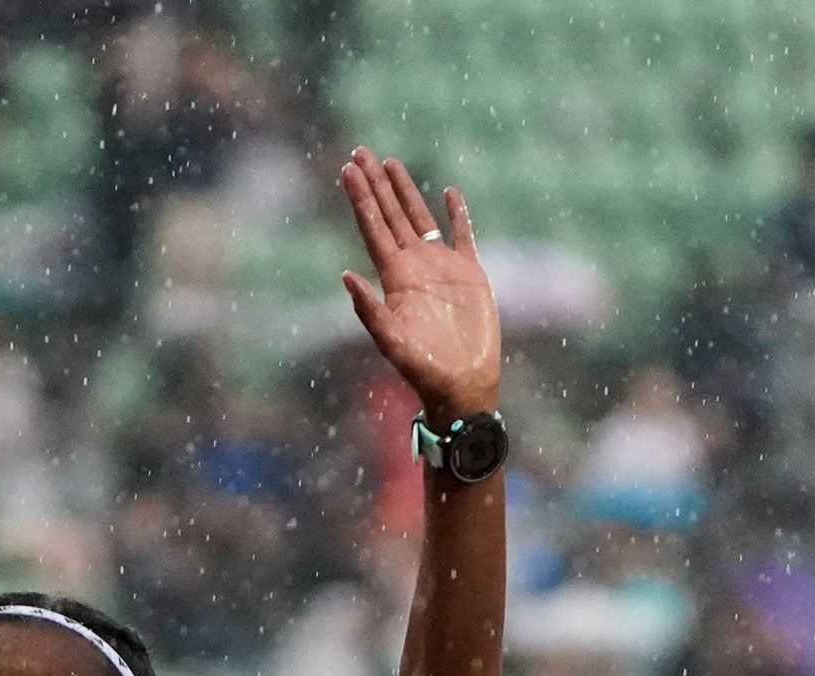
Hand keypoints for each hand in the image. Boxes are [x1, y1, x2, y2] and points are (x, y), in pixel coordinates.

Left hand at [337, 147, 500, 420]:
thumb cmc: (424, 370)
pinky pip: (462, 235)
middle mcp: (414, 266)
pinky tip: (449, 193)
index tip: (346, 169)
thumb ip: (368, 310)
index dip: (361, 199)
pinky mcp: (470, 274)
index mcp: (394, 278)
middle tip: (359, 151)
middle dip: (375, 184)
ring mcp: (442, 267)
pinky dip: (457, 214)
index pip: (373, 228)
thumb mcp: (391, 342)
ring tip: (389, 162)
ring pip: (419, 218)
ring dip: (405, 191)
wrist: (462, 384)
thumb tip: (344, 275)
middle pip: (390, 215)